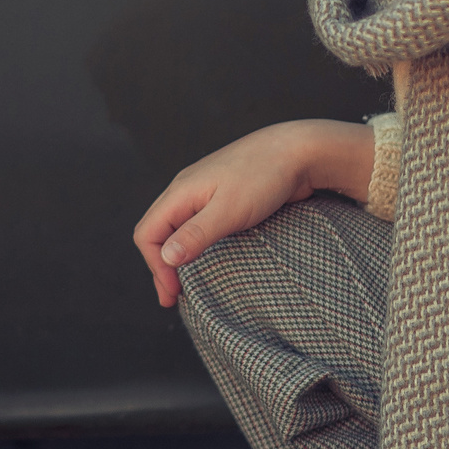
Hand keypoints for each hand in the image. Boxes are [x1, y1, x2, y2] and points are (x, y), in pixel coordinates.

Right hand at [132, 120, 374, 306]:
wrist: (299, 150)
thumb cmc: (265, 175)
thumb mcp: (229, 210)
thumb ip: (196, 234)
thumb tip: (166, 257)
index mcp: (181, 191)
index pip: (148, 233)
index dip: (155, 266)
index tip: (175, 292)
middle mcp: (187, 191)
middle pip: (158, 231)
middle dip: (161, 266)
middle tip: (174, 298)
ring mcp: (205, 193)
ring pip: (176, 228)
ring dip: (176, 256)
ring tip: (186, 284)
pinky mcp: (223, 196)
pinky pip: (197, 224)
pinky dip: (194, 245)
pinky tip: (206, 259)